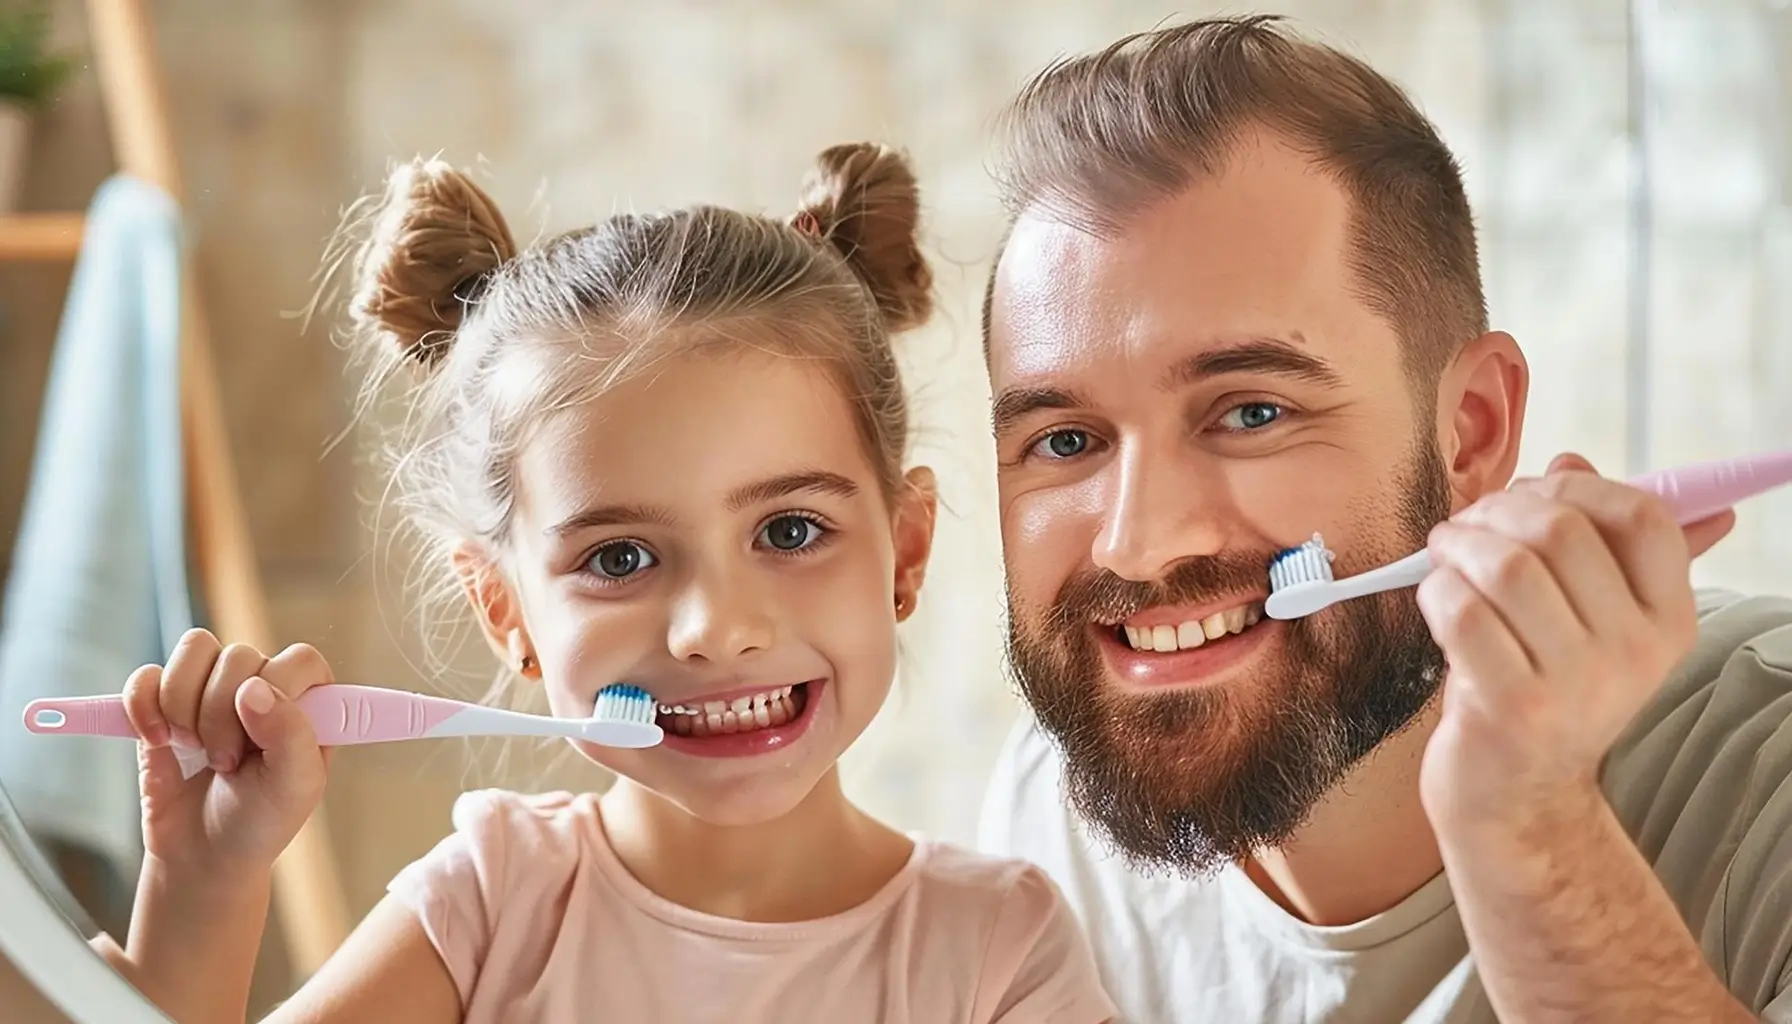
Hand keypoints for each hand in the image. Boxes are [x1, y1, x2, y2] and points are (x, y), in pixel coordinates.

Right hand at [122, 628, 332, 877]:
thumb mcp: (294, 787)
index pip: (299, 659)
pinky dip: (143, 706)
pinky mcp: (164, 702)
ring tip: (195, 749)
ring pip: (193, 648)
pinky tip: (158, 741)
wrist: (203, 853)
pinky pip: (145, 675)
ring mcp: (211, 688)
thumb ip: (290, 734)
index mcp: (308, 700)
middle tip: (226, 763)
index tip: (260, 740)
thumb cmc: (260, 820)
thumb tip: (253, 688)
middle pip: (237, 655)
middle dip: (222, 715)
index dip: (276, 693)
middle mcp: (263, 684)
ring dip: (184, 706)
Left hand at [1414, 453, 1734, 832]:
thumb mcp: (1586, 622)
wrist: (1516, 798)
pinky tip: (1435, 599)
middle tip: (1466, 525)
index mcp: (1665, 622)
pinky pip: (1462, 612)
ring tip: (1444, 554)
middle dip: (1498, 509)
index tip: (1532, 493)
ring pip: (1508, 566)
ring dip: (1460, 544)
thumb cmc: (1541, 690)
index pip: (1645, 517)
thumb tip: (1572, 459)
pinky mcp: (1511, 708)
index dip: (1579, 486)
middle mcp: (1631, 654)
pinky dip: (1436, 590)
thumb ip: (1591, 543)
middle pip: (1562, 529)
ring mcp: (1574, 685)